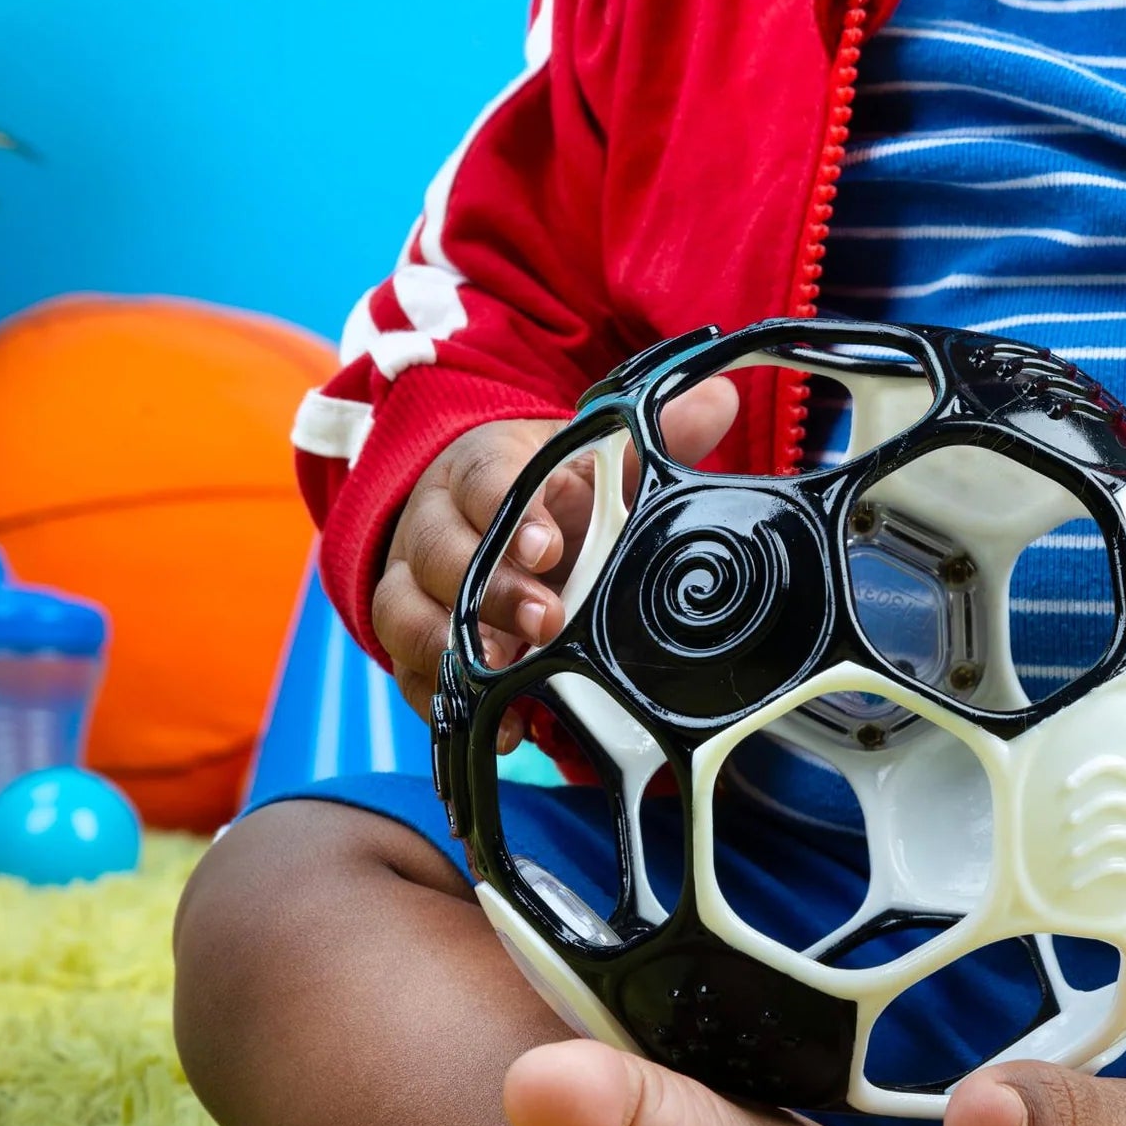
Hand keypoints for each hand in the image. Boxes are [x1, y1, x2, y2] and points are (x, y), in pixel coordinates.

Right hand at [372, 377, 738, 728]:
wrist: (491, 522)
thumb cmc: (552, 494)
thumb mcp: (597, 463)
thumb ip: (654, 438)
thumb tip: (721, 399)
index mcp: (482, 467)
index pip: (484, 480)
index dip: (512, 515)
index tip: (551, 547)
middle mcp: (435, 521)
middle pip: (437, 550)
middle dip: (488, 590)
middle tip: (547, 621)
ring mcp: (413, 583)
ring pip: (404, 611)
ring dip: (454, 648)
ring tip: (508, 677)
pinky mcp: (409, 639)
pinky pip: (411, 673)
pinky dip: (447, 702)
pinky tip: (497, 727)